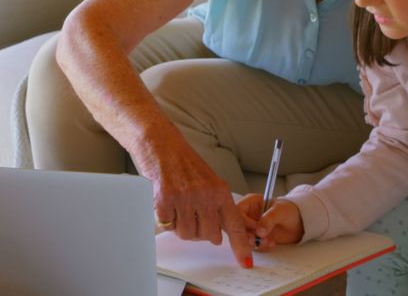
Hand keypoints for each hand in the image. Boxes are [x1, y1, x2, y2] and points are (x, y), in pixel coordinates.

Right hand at [139, 138, 254, 267]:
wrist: (161, 144)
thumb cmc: (184, 163)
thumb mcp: (209, 181)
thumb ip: (218, 205)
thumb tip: (225, 231)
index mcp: (220, 191)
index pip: (234, 224)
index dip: (241, 246)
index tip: (246, 262)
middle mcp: (205, 195)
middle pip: (208, 235)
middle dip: (201, 232)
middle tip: (193, 216)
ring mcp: (185, 198)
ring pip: (187, 234)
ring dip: (182, 227)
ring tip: (179, 207)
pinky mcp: (165, 200)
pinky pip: (168, 225)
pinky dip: (167, 219)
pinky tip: (167, 203)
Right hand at [237, 194, 303, 250]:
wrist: (299, 223)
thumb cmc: (290, 211)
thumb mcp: (280, 211)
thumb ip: (269, 219)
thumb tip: (259, 230)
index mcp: (250, 202)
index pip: (237, 212)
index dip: (243, 222)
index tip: (254, 228)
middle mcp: (247, 215)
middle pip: (236, 227)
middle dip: (246, 235)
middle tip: (256, 240)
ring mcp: (250, 228)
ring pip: (242, 238)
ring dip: (254, 243)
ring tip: (268, 241)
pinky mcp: (255, 238)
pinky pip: (251, 245)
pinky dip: (260, 247)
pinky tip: (270, 243)